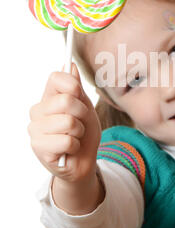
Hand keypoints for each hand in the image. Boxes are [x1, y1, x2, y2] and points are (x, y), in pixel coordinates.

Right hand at [28, 63, 101, 182]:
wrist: (84, 161)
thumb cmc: (84, 134)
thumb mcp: (86, 107)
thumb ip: (77, 88)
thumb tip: (70, 65)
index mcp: (48, 97)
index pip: (56, 78)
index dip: (74, 86)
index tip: (80, 97)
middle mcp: (38, 111)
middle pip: (66, 100)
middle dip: (82, 114)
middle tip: (79, 124)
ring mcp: (35, 129)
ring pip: (69, 122)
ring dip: (79, 132)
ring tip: (74, 137)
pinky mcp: (39, 148)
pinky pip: (68, 141)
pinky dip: (75, 146)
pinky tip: (69, 150)